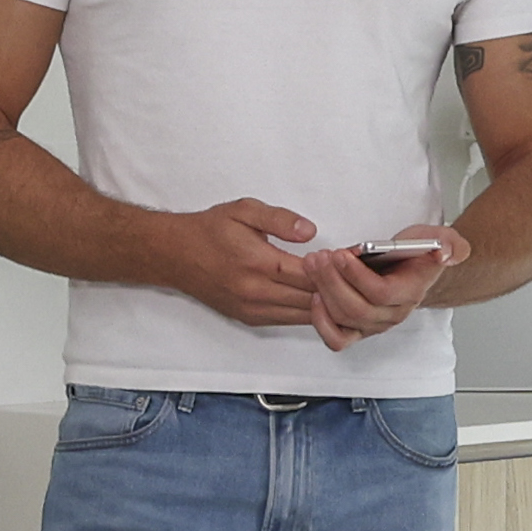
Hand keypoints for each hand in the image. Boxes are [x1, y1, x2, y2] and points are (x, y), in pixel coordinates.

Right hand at [168, 199, 350, 334]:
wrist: (175, 255)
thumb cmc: (210, 230)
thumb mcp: (244, 210)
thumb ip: (279, 219)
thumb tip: (310, 231)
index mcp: (258, 263)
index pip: (310, 274)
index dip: (334, 268)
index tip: (350, 259)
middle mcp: (256, 292)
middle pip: (311, 299)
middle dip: (336, 289)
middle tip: (356, 277)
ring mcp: (253, 309)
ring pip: (302, 315)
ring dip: (325, 305)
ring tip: (344, 290)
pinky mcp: (249, 318)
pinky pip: (288, 321)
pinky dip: (308, 312)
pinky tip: (321, 300)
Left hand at [297, 224, 454, 347]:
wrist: (415, 270)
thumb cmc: (420, 255)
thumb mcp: (442, 240)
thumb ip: (451, 245)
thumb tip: (444, 253)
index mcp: (410, 293)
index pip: (381, 293)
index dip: (357, 275)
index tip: (341, 254)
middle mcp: (392, 315)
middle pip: (357, 308)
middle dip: (332, 281)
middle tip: (320, 257)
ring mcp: (373, 325)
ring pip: (343, 319)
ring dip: (323, 291)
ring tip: (314, 264)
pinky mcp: (357, 329)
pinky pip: (336, 339)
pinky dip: (321, 322)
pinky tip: (315, 296)